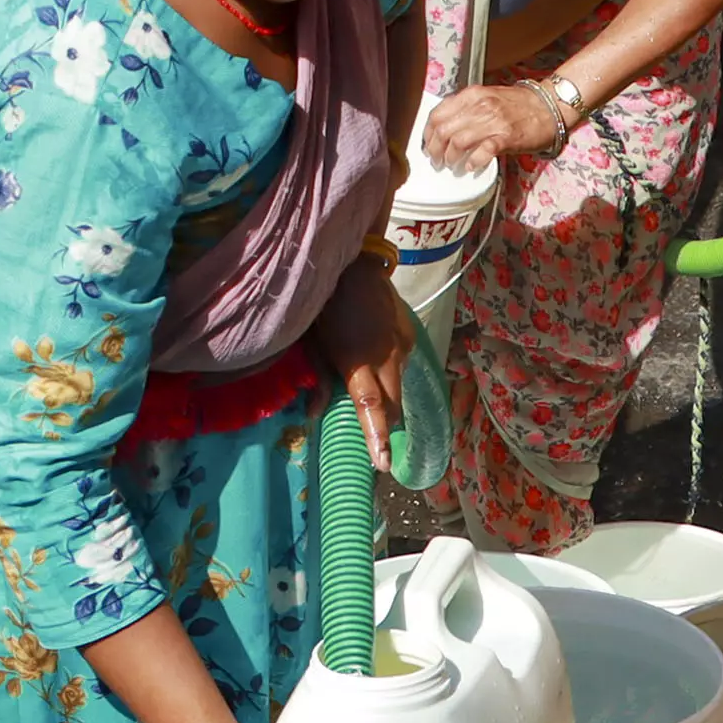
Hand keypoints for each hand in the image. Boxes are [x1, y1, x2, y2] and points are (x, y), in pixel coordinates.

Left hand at [315, 255, 409, 471]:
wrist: (356, 260)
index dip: (377, 437)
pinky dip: (390, 372)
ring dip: (387, 395)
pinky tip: (376, 361)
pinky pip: (401, 364)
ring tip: (369, 389)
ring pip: (398, 384)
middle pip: (392, 404)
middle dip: (384, 423)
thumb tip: (313, 415)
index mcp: (357, 360)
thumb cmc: (324, 301)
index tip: (382, 463)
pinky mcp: (409, 334)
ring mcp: (401, 345)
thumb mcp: (312, 340)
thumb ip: (318, 379)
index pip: (370, 407)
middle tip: (375, 439)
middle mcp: (386, 356)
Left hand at [421, 83, 566, 168]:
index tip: (428, 144)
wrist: (549, 106)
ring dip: (450, 157)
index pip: (437, 114)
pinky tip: (471, 166)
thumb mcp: (487, 97)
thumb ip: (466, 109)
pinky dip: (473, 161)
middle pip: (443, 130)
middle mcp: (480, 106)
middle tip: (437, 160)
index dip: (427, 133)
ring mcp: (494, 121)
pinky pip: (483, 151)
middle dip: (435, 149)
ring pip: (458, 141)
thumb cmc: (519, 104)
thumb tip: (445, 128)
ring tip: (451, 165)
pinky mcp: (507, 136)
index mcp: (472, 95)